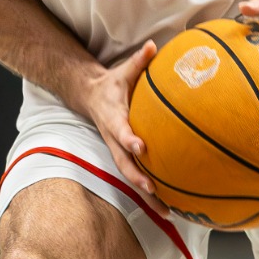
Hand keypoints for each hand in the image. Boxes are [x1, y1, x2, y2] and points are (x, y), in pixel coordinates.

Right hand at [77, 40, 160, 200]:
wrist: (89, 98)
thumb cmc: (111, 85)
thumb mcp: (122, 71)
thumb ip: (139, 60)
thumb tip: (153, 45)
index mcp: (113, 118)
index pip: (120, 131)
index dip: (128, 139)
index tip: (141, 147)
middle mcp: (113, 139)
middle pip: (123, 163)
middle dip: (137, 179)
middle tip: (152, 189)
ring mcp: (117, 151)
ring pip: (130, 177)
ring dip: (146, 196)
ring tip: (167, 213)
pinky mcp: (124, 157)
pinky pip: (136, 177)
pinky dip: (150, 193)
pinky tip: (169, 207)